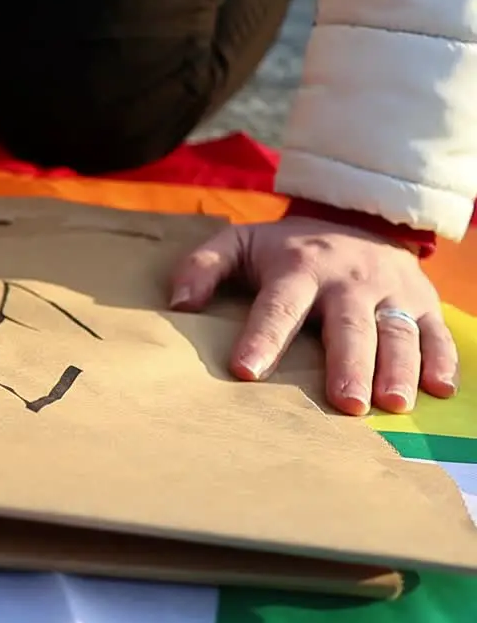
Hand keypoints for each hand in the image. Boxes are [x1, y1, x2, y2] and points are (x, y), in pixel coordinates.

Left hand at [169, 216, 458, 414]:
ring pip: (397, 331)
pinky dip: (443, 358)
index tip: (246, 371)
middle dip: (348, 363)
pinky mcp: (423, 300)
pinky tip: (439, 389)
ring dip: (398, 368)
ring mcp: (390, 290)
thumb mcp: (238, 244)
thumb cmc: (286, 248)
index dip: (262, 337)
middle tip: (345, 403)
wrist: (353, 218)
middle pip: (349, 325)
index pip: (278, 306)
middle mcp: (349, 278)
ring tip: (392, 404)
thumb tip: (179, 304)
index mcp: (299, 267)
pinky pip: (436, 331)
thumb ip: (202, 267)